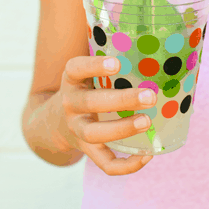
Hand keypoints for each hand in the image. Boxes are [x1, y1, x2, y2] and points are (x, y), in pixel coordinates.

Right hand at [54, 55, 157, 175]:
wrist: (55, 122)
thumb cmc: (85, 90)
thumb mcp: (87, 73)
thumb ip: (110, 61)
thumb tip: (154, 43)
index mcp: (71, 80)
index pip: (76, 69)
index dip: (94, 66)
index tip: (116, 63)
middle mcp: (71, 104)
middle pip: (90, 103)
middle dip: (121, 100)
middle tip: (150, 96)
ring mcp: (77, 129)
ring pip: (95, 134)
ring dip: (122, 129)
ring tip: (147, 122)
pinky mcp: (88, 150)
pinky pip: (105, 163)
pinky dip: (127, 165)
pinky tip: (147, 155)